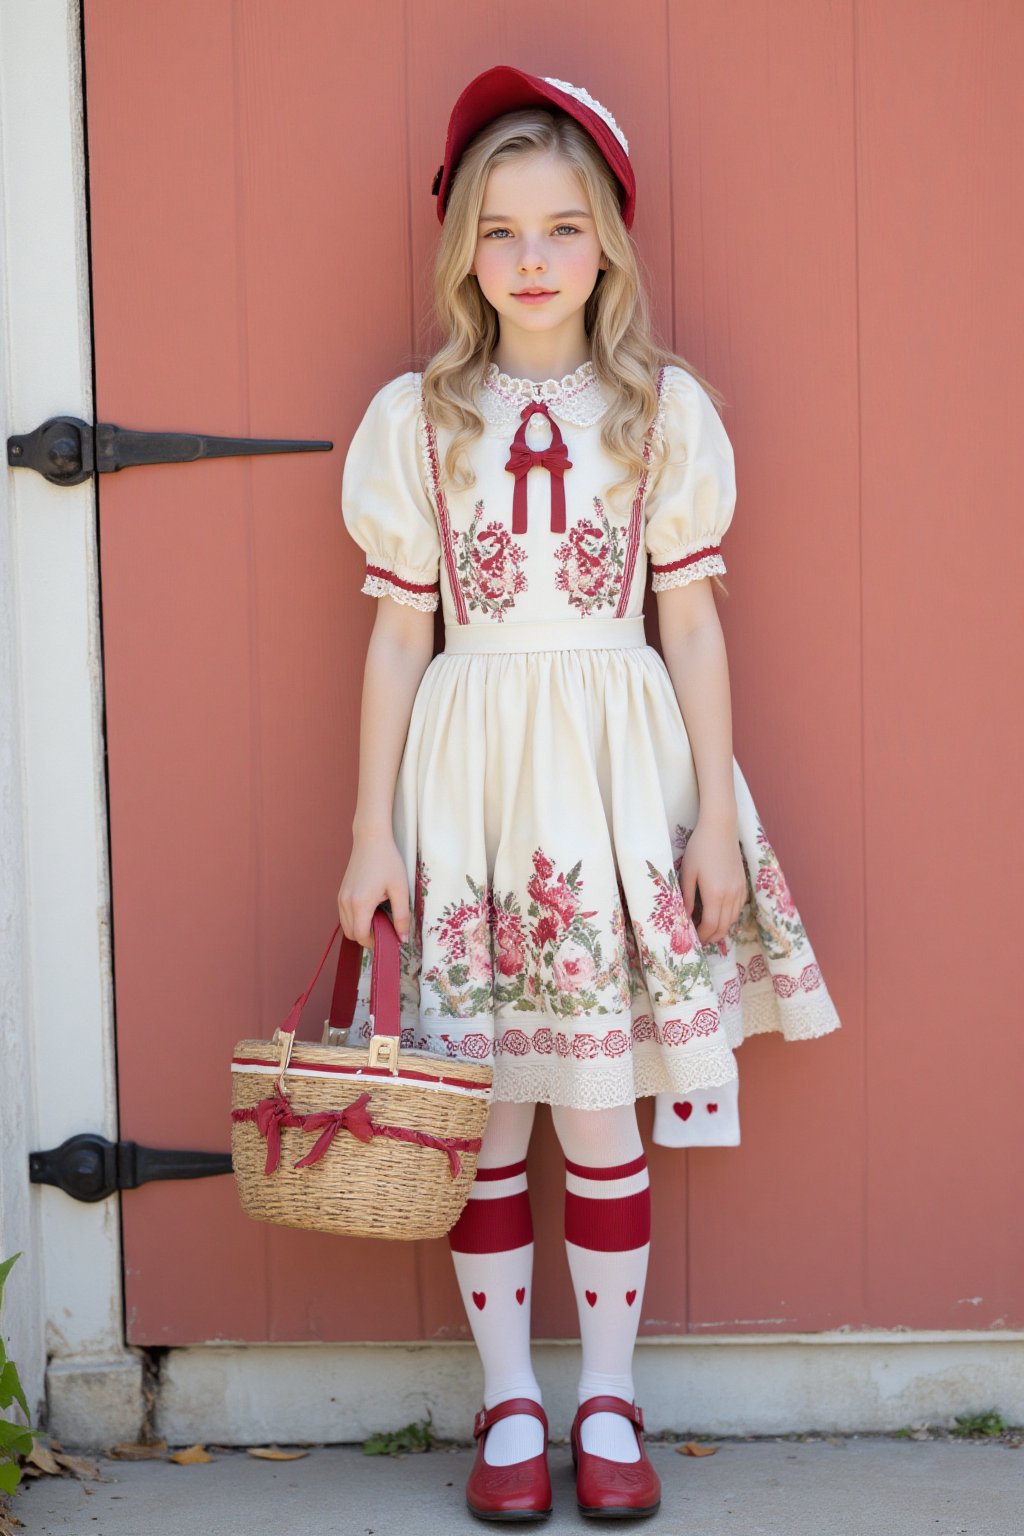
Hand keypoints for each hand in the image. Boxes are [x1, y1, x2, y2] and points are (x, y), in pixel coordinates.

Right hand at [337, 829, 410, 947]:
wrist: (371, 840)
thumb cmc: (387, 862)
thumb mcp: (400, 889)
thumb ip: (402, 916)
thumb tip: (402, 938)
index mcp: (360, 903)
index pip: (361, 936)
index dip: (374, 943)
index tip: (388, 939)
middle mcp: (345, 902)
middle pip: (351, 934)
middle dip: (367, 937)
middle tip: (386, 929)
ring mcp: (341, 897)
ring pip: (346, 926)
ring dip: (361, 928)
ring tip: (380, 918)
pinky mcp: (341, 893)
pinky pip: (345, 915)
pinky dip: (355, 919)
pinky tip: (371, 909)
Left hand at [680, 815, 746, 945]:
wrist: (720, 829)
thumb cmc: (700, 848)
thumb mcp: (687, 873)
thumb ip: (686, 897)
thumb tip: (685, 917)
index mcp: (715, 894)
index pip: (710, 925)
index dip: (702, 936)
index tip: (693, 940)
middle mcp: (730, 895)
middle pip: (723, 926)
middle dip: (711, 937)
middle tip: (699, 940)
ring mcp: (739, 890)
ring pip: (732, 919)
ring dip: (721, 928)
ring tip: (707, 930)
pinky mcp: (743, 884)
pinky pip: (738, 908)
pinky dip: (729, 917)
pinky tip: (718, 915)